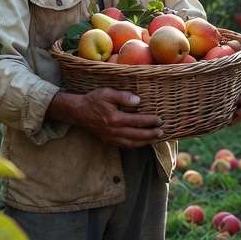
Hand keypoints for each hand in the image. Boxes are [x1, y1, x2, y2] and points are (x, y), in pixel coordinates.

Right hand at [49, 87, 163, 147]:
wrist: (78, 112)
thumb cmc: (93, 100)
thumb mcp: (107, 93)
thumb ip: (123, 97)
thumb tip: (138, 101)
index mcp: (115, 119)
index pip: (137, 121)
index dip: (150, 121)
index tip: (160, 120)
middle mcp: (114, 131)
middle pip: (137, 135)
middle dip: (151, 134)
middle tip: (162, 132)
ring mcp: (111, 138)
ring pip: (132, 143)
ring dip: (145, 142)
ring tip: (156, 139)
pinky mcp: (108, 140)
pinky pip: (125, 145)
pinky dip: (135, 145)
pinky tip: (141, 142)